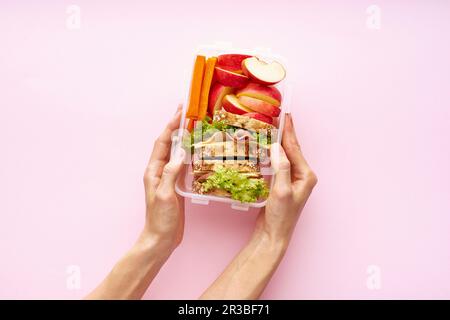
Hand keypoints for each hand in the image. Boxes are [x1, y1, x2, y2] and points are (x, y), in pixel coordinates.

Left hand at [86, 106, 185, 299]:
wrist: (161, 238)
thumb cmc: (160, 219)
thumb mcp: (165, 195)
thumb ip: (171, 173)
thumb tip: (180, 153)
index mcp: (153, 171)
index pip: (162, 143)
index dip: (170, 126)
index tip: (180, 112)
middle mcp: (159, 170)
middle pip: (169, 143)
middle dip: (176, 127)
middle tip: (187, 112)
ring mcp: (168, 177)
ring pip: (176, 152)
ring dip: (184, 138)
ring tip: (194, 125)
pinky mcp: (176, 184)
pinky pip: (183, 164)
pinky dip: (189, 153)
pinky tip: (197, 150)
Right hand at [255, 113, 316, 247]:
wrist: (273, 235)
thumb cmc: (280, 217)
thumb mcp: (281, 191)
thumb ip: (281, 168)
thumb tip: (276, 147)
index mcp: (306, 175)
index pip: (295, 148)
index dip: (289, 131)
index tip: (286, 115)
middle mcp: (302, 175)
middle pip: (292, 149)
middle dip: (285, 133)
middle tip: (278, 116)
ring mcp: (293, 180)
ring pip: (285, 155)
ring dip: (279, 142)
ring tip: (272, 127)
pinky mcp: (283, 183)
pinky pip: (279, 163)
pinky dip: (273, 153)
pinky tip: (267, 147)